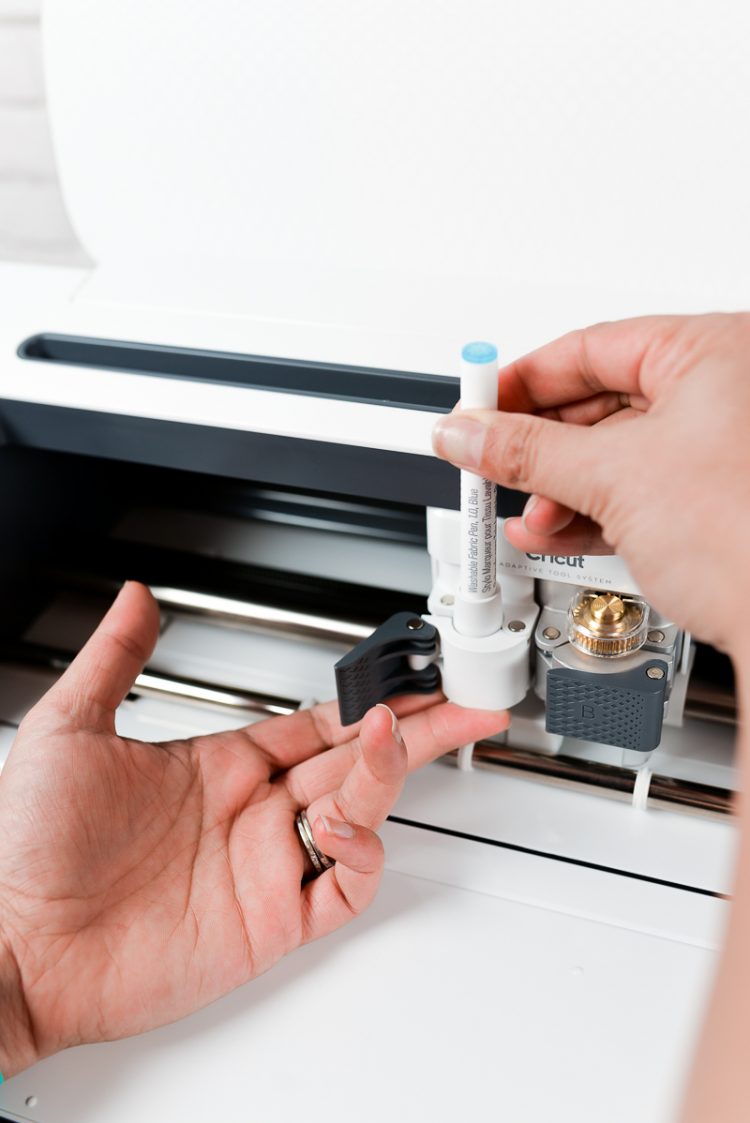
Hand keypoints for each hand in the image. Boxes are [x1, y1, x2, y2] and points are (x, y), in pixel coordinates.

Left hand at [0, 582, 506, 1075]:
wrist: (13, 942)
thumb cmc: (28, 845)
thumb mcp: (72, 728)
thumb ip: (115, 658)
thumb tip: (137, 597)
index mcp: (220, 766)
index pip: (318, 724)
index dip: (366, 699)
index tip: (406, 673)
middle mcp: (252, 813)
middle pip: (358, 761)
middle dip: (417, 728)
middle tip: (465, 702)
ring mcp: (266, 866)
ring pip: (360, 813)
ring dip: (390, 773)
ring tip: (403, 732)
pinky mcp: (272, 922)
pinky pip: (343, 886)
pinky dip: (360, 851)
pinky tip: (344, 818)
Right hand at [433, 313, 749, 653]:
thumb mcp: (615, 478)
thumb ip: (526, 451)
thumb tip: (469, 432)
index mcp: (718, 352)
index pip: (594, 347)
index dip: (524, 380)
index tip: (478, 403)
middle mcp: (728, 393)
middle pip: (600, 404)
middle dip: (539, 447)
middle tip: (489, 459)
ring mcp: (725, 450)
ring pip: (617, 455)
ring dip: (560, 488)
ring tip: (527, 511)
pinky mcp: (717, 502)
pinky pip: (639, 492)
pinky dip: (593, 512)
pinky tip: (556, 529)